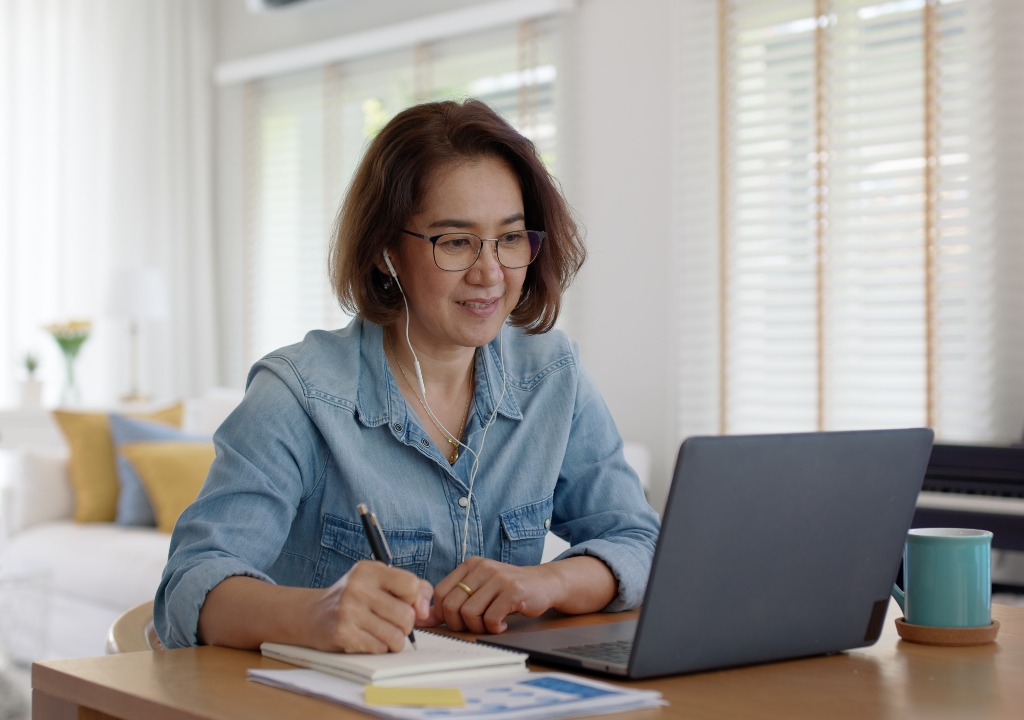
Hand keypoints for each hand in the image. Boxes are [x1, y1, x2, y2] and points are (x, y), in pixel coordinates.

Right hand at [309, 561, 432, 652]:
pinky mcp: (342, 633)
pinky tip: (366, 639)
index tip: (405, 604)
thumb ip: (412, 588)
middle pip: (406, 616)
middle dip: (405, 625)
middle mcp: (358, 587)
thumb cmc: (354, 597)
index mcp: (369, 570)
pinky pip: (379, 648)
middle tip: (390, 622)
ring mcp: (348, 611)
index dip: (414, 600)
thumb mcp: (379, 581)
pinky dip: (378, 648)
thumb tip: (424, 610)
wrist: (312, 614)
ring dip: (393, 640)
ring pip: (395, 636)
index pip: (411, 585)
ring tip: (380, 632)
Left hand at [421, 556, 559, 633]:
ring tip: (489, 624)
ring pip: (469, 613)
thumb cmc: (507, 590)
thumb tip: (422, 619)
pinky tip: (501, 624)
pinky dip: (493, 628)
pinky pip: (490, 618)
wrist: (544, 583)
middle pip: (451, 605)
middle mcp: (482, 567)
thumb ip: (452, 602)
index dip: (443, 614)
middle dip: (459, 624)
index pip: (440, 592)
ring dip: (478, 627)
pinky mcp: (512, 590)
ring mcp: (498, 577)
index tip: (457, 622)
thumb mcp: (479, 590)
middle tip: (475, 625)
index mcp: (470, 565)